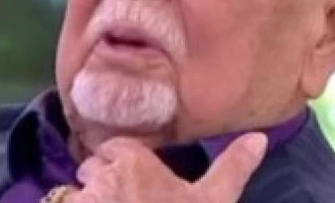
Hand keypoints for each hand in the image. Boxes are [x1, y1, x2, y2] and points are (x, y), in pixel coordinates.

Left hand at [66, 132, 266, 202]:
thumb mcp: (214, 200)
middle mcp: (103, 173)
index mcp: (135, 161)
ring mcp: (85, 197)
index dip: (121, 161)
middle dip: (100, 182)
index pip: (114, 147)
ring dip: (84, 202)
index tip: (133, 178)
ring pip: (75, 192)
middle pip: (91, 168)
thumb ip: (232, 168)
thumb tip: (259, 138)